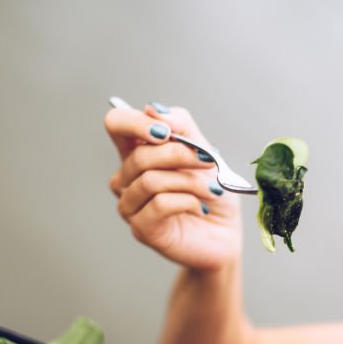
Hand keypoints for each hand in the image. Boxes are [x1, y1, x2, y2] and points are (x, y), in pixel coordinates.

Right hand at [105, 103, 241, 269]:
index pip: (117, 124)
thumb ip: (182, 126)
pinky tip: (201, 207)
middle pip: (139, 155)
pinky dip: (187, 201)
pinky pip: (159, 204)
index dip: (137, 123)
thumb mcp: (205, 151)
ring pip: (151, 180)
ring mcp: (130, 205)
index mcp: (137, 152)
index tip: (166, 132)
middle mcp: (126, 178)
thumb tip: (153, 110)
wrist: (225, 233)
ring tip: (213, 190)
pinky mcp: (141, 229)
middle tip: (209, 162)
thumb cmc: (212, 192)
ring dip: (190, 181)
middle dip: (180, 155)